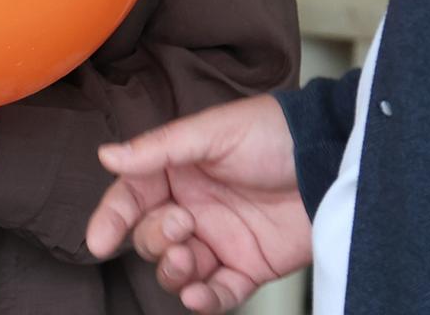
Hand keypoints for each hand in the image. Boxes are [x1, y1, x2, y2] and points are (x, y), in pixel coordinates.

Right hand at [86, 95, 310, 312]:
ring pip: (177, 271)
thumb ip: (159, 148)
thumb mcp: (214, 131)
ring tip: (191, 259)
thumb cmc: (275, 132)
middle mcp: (194, 207)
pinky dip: (204, 301)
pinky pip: (217, 294)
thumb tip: (107, 154)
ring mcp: (220, 239)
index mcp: (179, 171)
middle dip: (155, 240)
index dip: (112, 219)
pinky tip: (200, 295)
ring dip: (174, 272)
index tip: (99, 240)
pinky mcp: (248, 266)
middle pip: (150, 239)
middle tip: (182, 225)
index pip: (132, 198)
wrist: (330, 158)